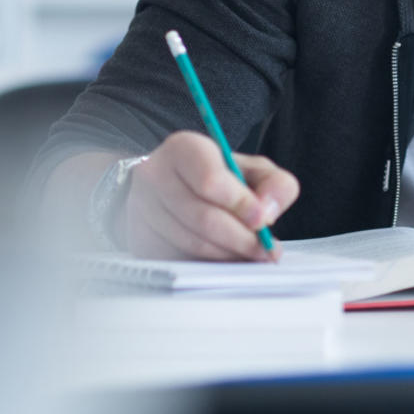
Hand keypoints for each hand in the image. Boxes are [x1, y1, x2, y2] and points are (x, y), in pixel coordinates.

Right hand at [119, 131, 299, 261]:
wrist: (170, 186)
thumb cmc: (218, 178)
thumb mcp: (252, 170)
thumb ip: (274, 183)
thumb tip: (267, 212)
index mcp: (183, 149)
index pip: (210, 180)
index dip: (241, 204)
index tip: (264, 222)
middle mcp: (154, 176)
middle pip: (203, 218)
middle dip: (241, 239)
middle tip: (265, 250)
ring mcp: (140, 209)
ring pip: (191, 243)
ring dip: (227, 255)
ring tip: (250, 255)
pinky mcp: (139, 238)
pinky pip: (179, 260)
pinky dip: (208, 264)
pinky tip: (225, 259)